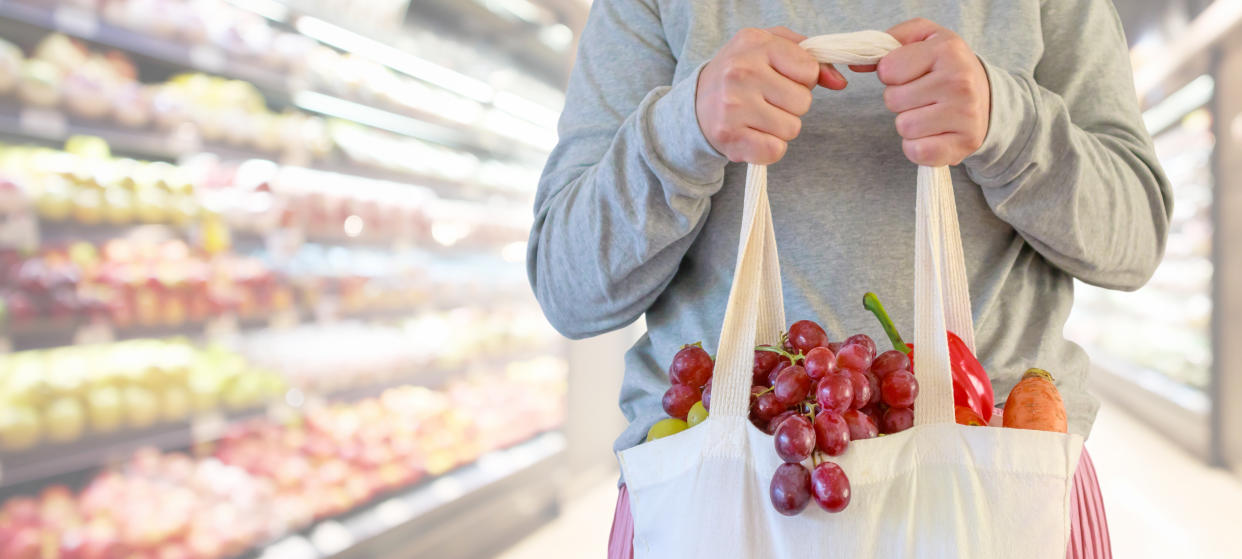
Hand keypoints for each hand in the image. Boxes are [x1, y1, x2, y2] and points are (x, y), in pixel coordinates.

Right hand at [696, 27, 846, 164]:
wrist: (696, 103)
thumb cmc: (742, 73)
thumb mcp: (771, 50)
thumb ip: (810, 58)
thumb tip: (840, 82)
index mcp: (755, 43)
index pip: (809, 69)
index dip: (803, 79)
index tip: (782, 79)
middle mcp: (741, 72)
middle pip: (803, 102)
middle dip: (791, 105)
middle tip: (767, 100)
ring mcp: (733, 106)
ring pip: (792, 129)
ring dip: (781, 127)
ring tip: (759, 117)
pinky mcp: (729, 137)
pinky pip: (775, 150)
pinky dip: (770, 148)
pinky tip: (754, 135)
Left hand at [853, 19, 990, 165]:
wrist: (987, 93)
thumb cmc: (945, 64)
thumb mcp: (923, 37)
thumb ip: (887, 42)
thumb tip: (857, 66)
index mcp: (946, 50)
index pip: (887, 69)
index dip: (891, 73)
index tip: (909, 73)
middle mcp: (959, 81)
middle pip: (893, 100)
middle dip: (899, 99)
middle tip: (921, 95)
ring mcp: (966, 114)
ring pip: (904, 127)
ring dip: (909, 122)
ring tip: (929, 112)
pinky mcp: (966, 143)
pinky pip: (917, 151)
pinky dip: (917, 146)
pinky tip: (932, 133)